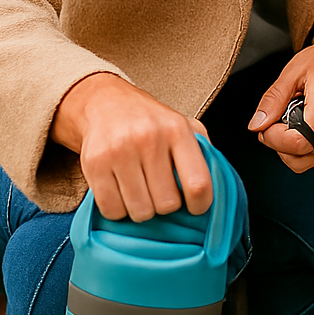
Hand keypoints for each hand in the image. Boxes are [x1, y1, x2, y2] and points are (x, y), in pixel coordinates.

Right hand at [51, 72, 211, 221]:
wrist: (105, 103)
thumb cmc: (150, 121)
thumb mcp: (184, 125)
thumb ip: (204, 152)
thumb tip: (219, 186)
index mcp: (177, 130)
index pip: (197, 184)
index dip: (200, 205)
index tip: (195, 207)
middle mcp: (148, 139)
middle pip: (167, 204)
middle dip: (166, 206)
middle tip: (160, 192)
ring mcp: (119, 152)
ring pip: (140, 211)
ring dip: (142, 209)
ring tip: (140, 191)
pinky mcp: (94, 164)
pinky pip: (112, 210)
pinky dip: (118, 210)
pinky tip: (121, 192)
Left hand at [248, 28, 313, 172]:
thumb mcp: (294, 71)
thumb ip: (273, 100)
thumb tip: (256, 125)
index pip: (298, 143)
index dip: (274, 140)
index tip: (266, 127)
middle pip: (302, 157)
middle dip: (281, 146)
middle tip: (276, 124)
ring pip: (312, 160)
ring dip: (295, 146)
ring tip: (296, 120)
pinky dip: (310, 146)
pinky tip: (310, 124)